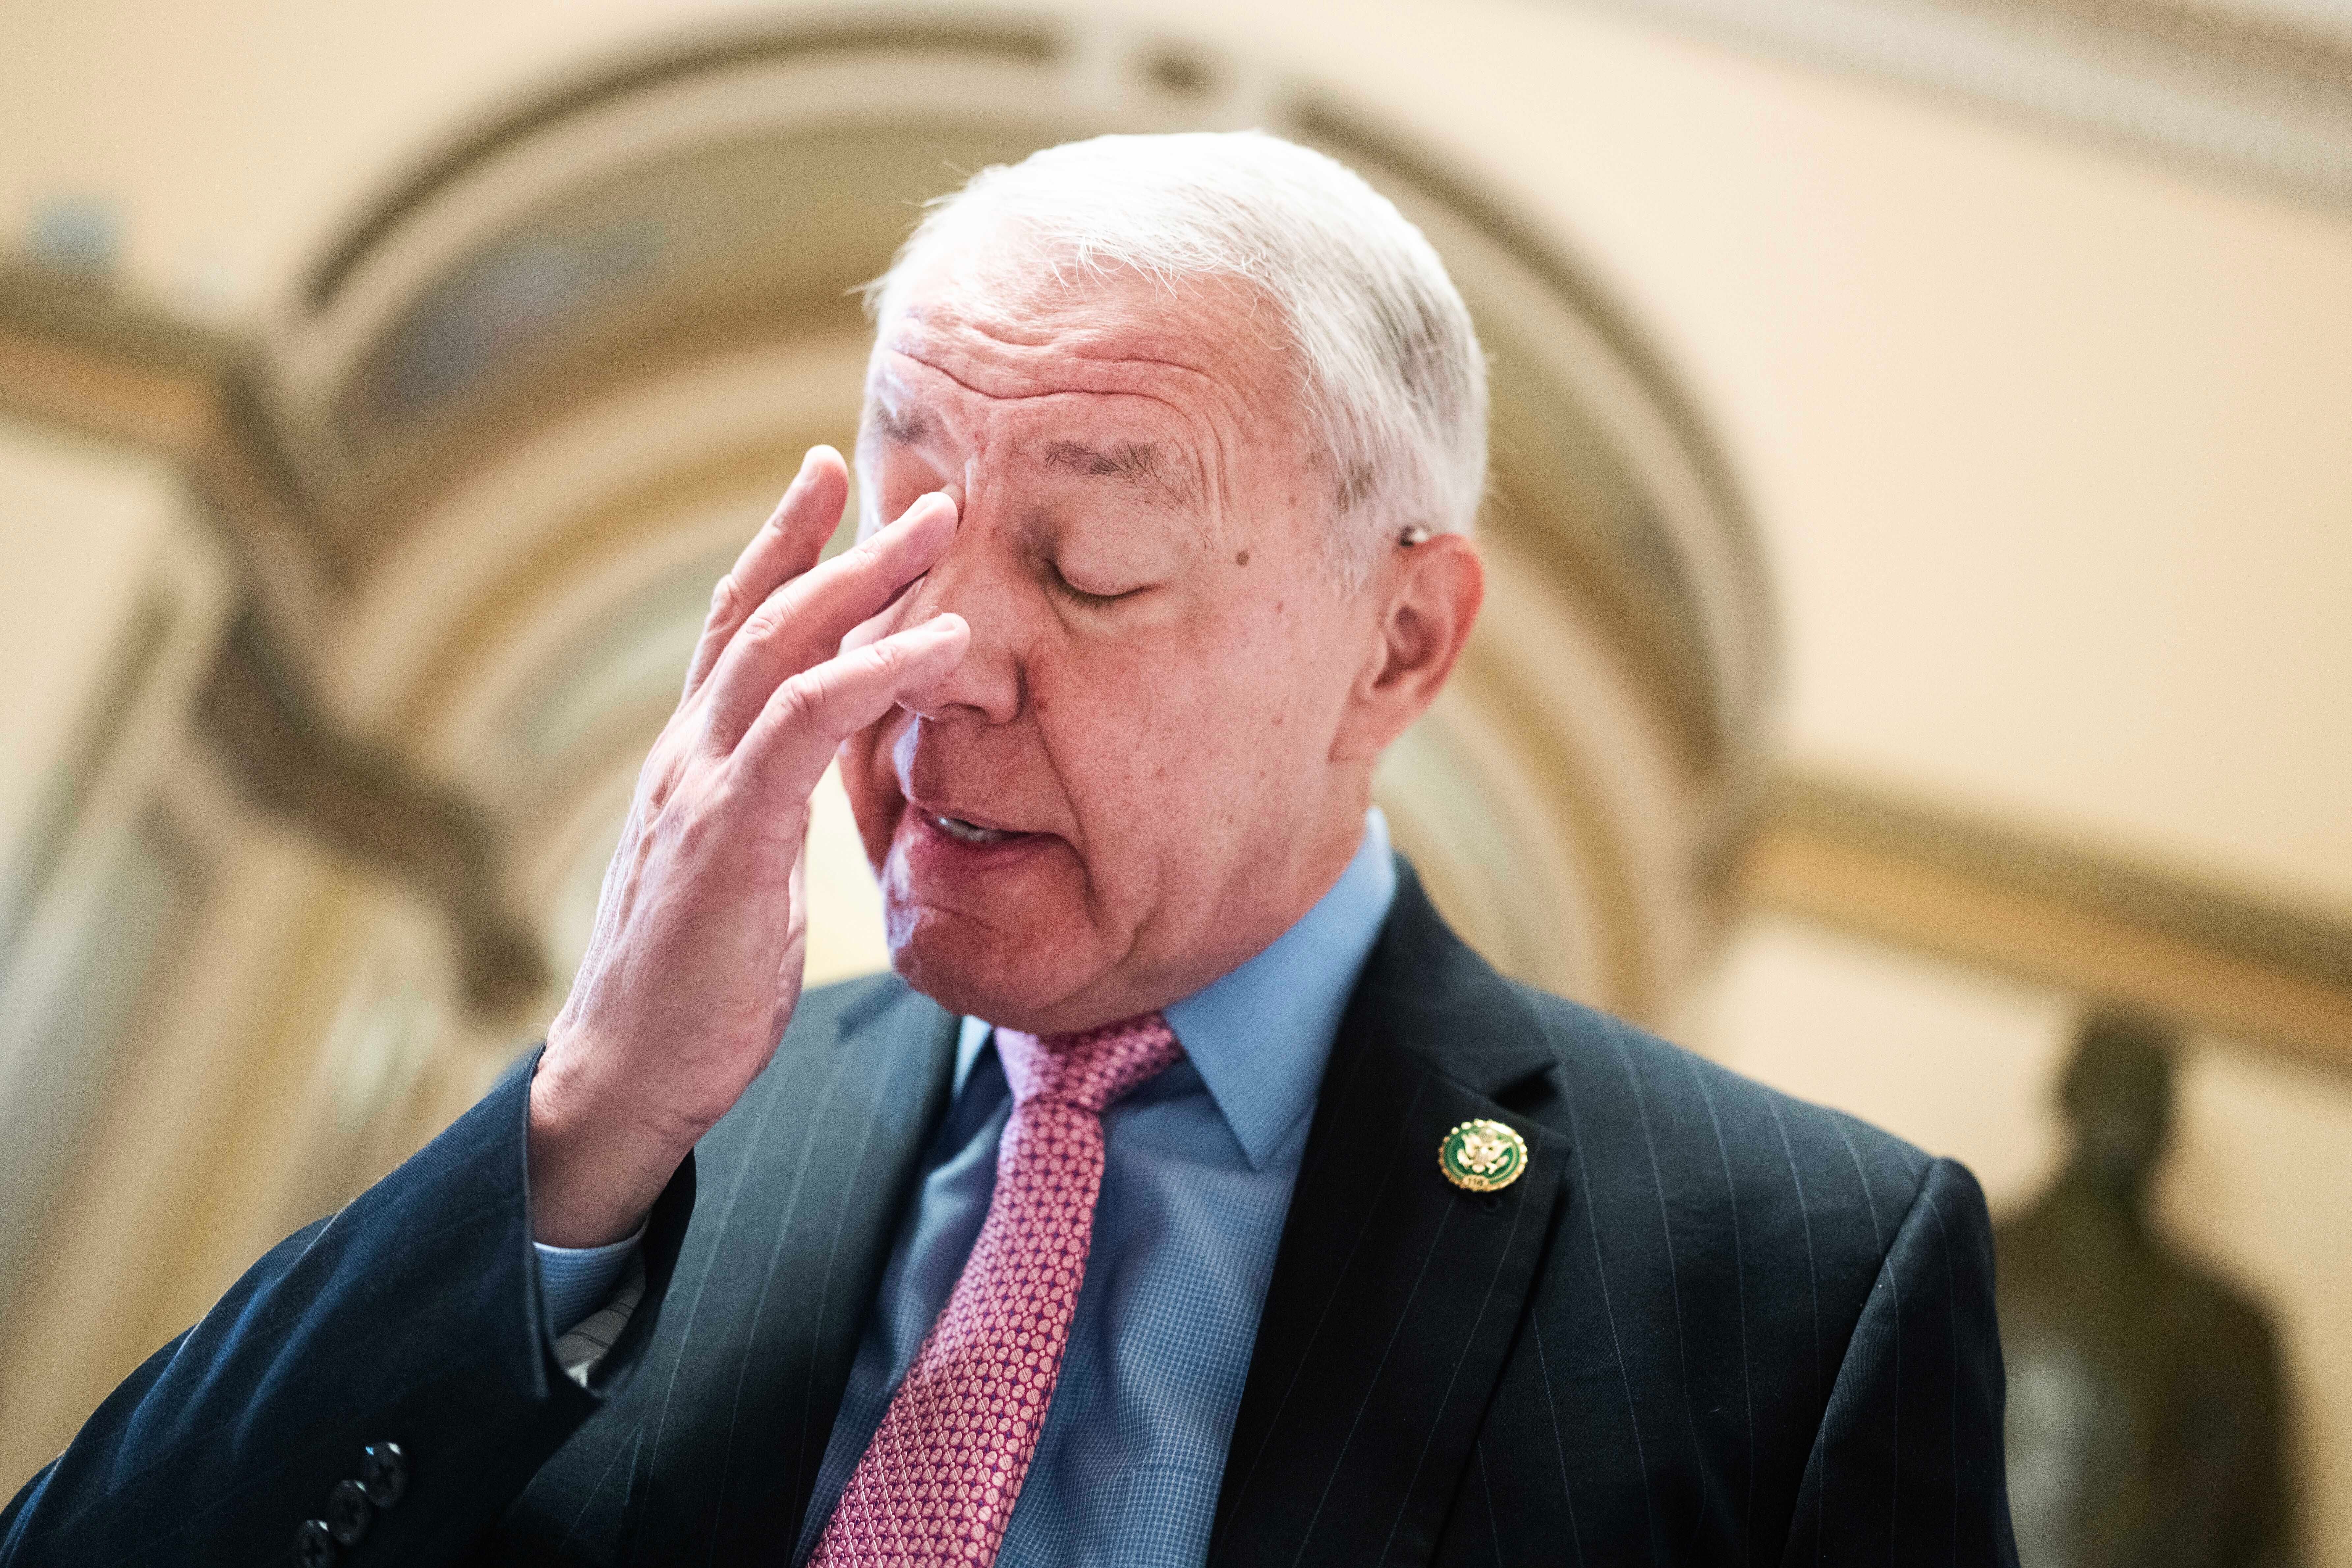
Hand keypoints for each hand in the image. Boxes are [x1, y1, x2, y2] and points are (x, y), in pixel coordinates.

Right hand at [527, 448, 966, 1244]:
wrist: (629, 1074)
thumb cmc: (695, 986)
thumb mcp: (742, 872)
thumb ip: (771, 806)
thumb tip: (820, 770)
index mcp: (694, 762)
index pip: (733, 626)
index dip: (780, 547)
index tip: (826, 479)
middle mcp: (688, 754)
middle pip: (760, 613)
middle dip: (839, 540)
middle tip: (924, 488)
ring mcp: (699, 788)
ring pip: (781, 649)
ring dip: (865, 583)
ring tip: (941, 533)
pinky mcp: (726, 836)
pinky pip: (804, 728)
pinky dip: (872, 675)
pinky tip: (936, 645)